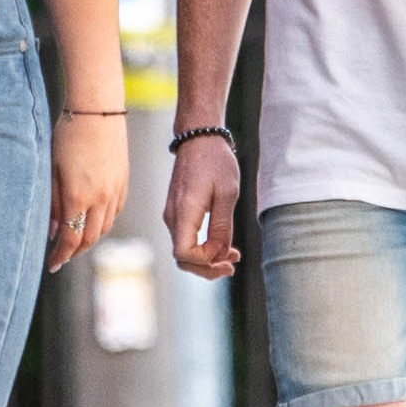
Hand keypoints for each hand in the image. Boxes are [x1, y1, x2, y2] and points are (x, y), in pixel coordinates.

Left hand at [47, 110, 121, 267]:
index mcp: (80, 196)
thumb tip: (52, 231)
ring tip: (75, 243)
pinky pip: (115, 213)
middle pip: (90, 238)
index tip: (52, 264)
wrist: (97, 110)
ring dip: (90, 240)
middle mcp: (102, 198)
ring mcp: (116, 190)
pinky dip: (103, 224)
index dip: (61, 255)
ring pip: (104, 228)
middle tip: (61, 257)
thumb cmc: (67, 135)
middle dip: (75, 252)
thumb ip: (52, 202)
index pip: (72, 239)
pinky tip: (92, 222)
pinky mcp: (124, 182)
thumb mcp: (51, 169)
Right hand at [164, 132, 245, 278]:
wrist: (199, 138)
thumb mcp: (227, 194)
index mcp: (184, 212)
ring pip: (184, 250)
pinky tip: (221, 243)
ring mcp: (172, 215)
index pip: (185, 254)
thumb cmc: (215, 161)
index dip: (206, 261)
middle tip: (233, 265)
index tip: (228, 251)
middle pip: (182, 258)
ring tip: (232, 256)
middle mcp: (172, 217)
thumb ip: (222, 226)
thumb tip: (221, 253)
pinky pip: (185, 239)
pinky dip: (202, 247)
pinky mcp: (177, 212)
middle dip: (208, 267)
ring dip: (207, 258)